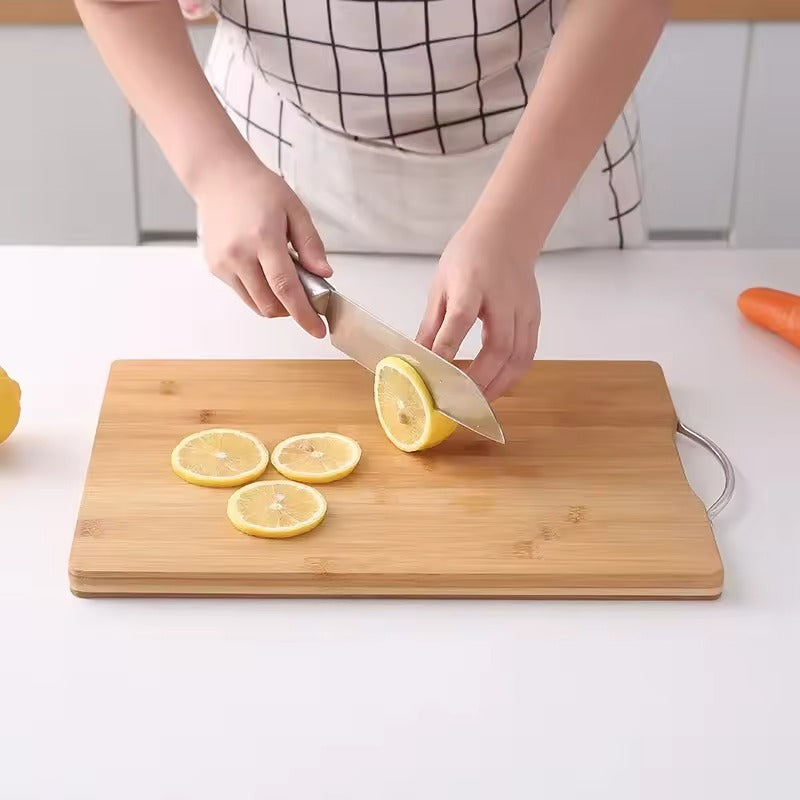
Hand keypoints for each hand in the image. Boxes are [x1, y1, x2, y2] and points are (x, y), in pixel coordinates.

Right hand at [194, 153, 330, 336]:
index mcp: (263, 239)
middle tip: (306, 293)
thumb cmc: (258, 189)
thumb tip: (324, 274)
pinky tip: (264, 270)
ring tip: (283, 277)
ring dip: (276, 303)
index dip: (303, 314)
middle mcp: (239, 255)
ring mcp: (223, 264)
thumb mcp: (295, 209)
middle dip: (292, 309)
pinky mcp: (215, 268)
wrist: (220, 178)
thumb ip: (311, 244)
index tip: (317, 330)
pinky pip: (243, 293)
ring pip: (256, 304)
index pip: (286, 288)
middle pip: (270, 304)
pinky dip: (259, 292)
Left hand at [416, 224, 540, 401]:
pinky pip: (527, 353)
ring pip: (518, 355)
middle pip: (498, 345)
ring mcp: (523, 309)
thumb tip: (417, 358)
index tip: (435, 373)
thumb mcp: (441, 285)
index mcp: (472, 284)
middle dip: (479, 378)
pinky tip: (497, 387)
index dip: (448, 347)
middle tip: (459, 401)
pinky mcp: (534, 317)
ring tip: (478, 403)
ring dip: (500, 384)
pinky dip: (513, 375)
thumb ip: (432, 324)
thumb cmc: (469, 257)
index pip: (460, 318)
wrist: (506, 234)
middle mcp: (502, 298)